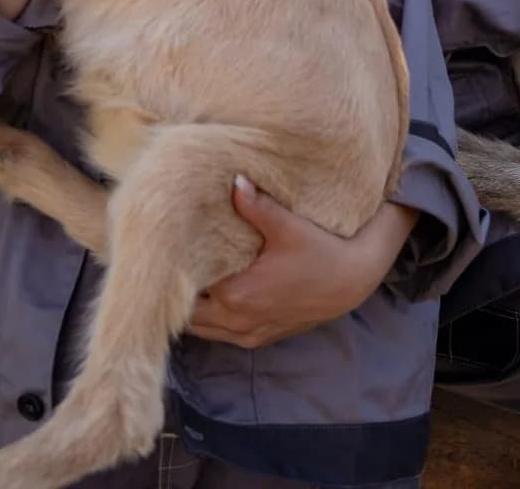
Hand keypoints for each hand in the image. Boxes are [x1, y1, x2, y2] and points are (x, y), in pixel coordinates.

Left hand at [188, 177, 413, 348]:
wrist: (352, 282)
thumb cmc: (322, 252)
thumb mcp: (288, 227)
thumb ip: (256, 206)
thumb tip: (235, 181)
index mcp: (237, 293)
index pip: (188, 284)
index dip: (177, 268)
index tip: (167, 250)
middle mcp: (237, 320)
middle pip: (186, 312)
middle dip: (178, 291)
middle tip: (171, 264)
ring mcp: (248, 333)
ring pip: (201, 329)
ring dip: (192, 308)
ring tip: (188, 280)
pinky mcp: (259, 338)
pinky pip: (220, 336)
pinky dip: (210, 321)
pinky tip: (211, 299)